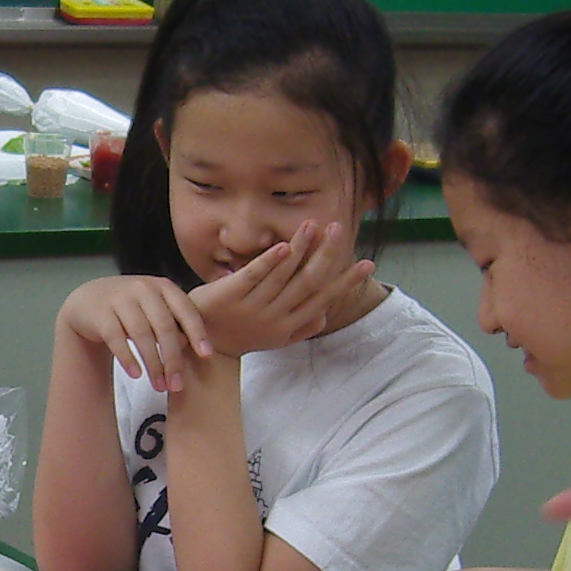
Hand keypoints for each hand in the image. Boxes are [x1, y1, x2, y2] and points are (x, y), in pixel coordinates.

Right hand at [59, 275, 214, 392]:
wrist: (89, 300)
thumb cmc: (131, 308)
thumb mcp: (155, 307)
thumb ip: (175, 323)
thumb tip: (193, 349)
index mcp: (163, 287)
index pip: (186, 310)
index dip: (197, 333)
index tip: (206, 355)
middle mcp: (143, 289)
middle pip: (164, 327)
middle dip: (173, 359)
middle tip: (178, 385)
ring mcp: (120, 299)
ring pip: (142, 335)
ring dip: (153, 364)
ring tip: (159, 386)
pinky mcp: (101, 314)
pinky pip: (117, 339)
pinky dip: (128, 359)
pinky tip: (136, 375)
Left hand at [189, 220, 373, 356]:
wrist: (202, 346)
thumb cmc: (241, 335)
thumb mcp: (274, 339)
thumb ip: (300, 328)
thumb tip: (324, 314)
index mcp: (288, 326)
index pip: (323, 298)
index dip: (345, 281)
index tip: (368, 264)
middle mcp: (274, 317)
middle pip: (307, 282)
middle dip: (326, 254)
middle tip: (340, 229)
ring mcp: (252, 306)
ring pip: (282, 274)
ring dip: (300, 248)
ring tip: (314, 224)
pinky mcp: (229, 296)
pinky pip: (253, 276)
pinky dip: (268, 261)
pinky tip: (282, 245)